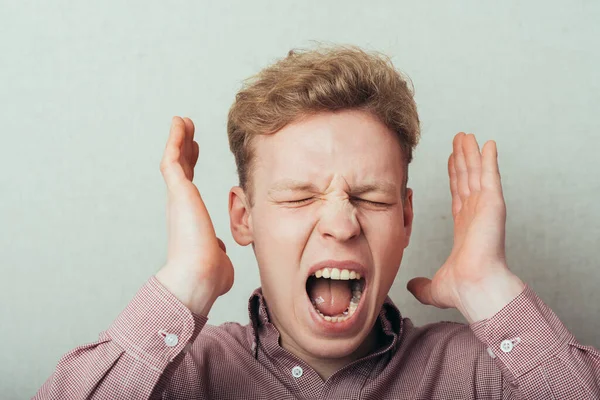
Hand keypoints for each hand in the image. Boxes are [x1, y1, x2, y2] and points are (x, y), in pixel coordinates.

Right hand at [155, 116, 233, 316]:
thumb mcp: (217, 257)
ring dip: (179, 139)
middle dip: (185, 147)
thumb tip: (218, 248)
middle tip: (189, 129)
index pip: (189, 186)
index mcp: (191, 218)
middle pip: (181, 169)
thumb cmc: (210, 276)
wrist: (199, 278)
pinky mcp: (178, 191)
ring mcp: (178, 198)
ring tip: (184, 120)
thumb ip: (217, 248)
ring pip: (175, 160)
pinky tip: (179, 122)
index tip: (196, 149)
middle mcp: (181, 206)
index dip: (192, 164)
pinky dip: (174, 139)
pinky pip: (172, 159)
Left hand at [407, 132, 523, 322]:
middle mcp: (476, 215)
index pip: (458, 195)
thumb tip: (411, 288)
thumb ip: (422, 285)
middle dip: (462, 159)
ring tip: (467, 136)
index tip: (451, 161)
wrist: (475, 288)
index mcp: (465, 228)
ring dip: (472, 154)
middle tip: (459, 140)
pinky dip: (489, 159)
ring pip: (476, 173)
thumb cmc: (462, 290)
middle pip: (467, 179)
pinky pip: (490, 176)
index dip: (454, 177)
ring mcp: (485, 208)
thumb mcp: (434, 286)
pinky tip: (487, 143)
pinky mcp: (493, 204)